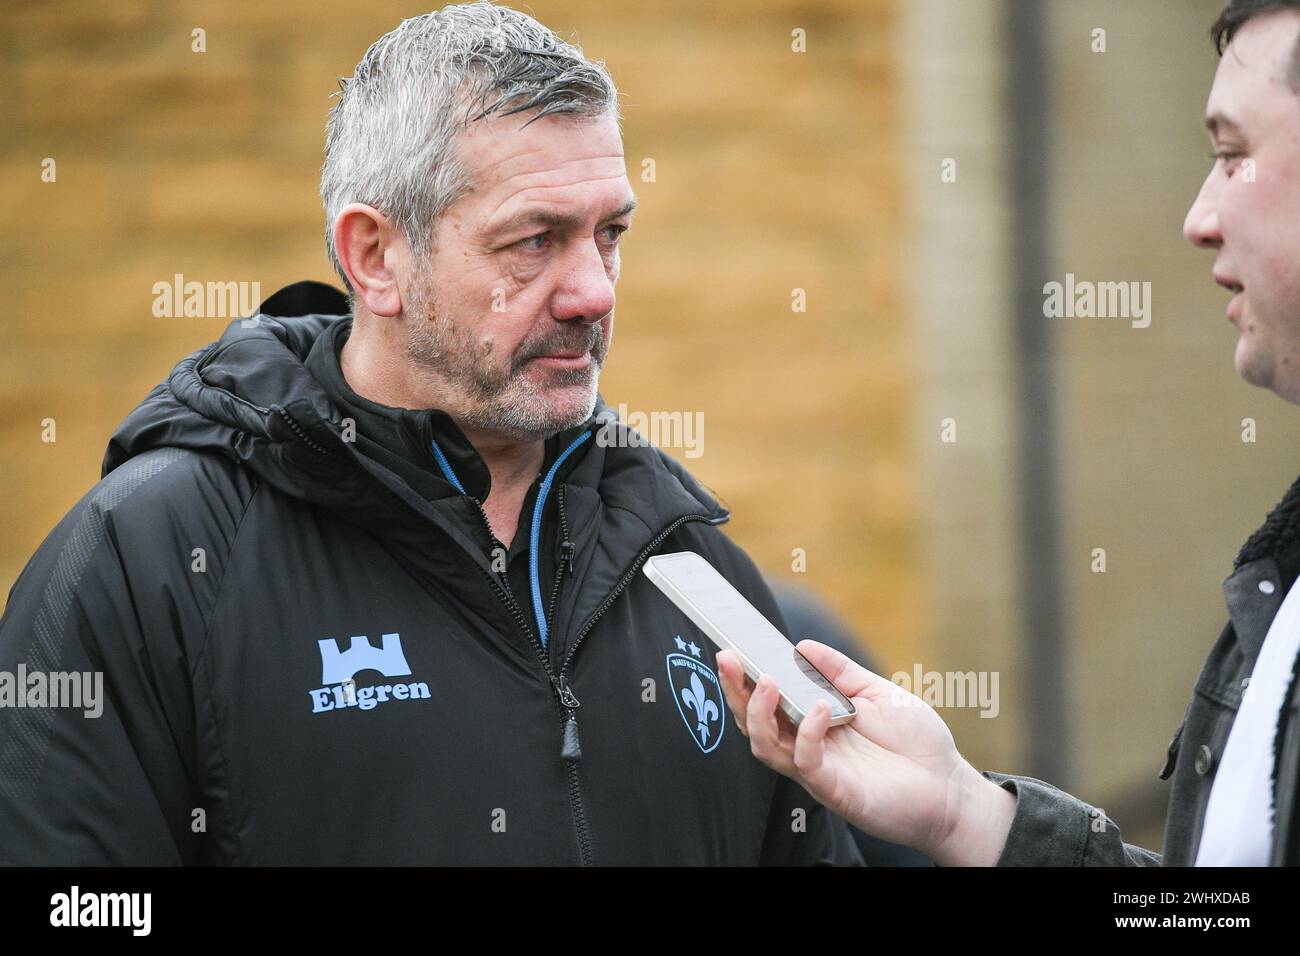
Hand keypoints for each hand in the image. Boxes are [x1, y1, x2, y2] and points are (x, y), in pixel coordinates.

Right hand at [716, 640, 1015, 865]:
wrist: (950, 788)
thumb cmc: (916, 742)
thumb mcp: (877, 692)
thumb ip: (840, 672)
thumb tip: (802, 645)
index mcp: (813, 722)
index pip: (767, 700)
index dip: (744, 678)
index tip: (733, 648)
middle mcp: (806, 746)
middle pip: (753, 723)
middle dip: (735, 691)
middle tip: (728, 659)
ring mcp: (817, 770)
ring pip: (766, 746)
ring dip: (760, 713)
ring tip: (768, 682)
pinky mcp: (833, 789)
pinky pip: (805, 762)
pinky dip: (806, 733)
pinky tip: (820, 709)